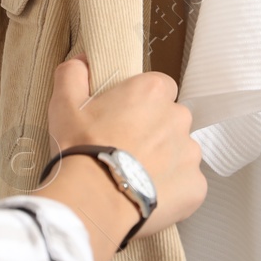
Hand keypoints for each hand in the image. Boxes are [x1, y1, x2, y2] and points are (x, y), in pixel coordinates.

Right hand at [36, 57, 205, 260]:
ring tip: (135, 176)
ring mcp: (190, 153)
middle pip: (171, 120)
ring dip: (163, 161)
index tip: (125, 119)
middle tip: (126, 150)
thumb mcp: (64, 104)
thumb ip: (73, 74)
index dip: (142, 103)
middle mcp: (179, 118)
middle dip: (154, 132)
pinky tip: (146, 194)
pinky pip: (187, 184)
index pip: (160, 88)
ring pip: (180, 152)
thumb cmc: (81, 149)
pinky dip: (171, 189)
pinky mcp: (195, 186)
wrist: (93, 199)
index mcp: (153, 92)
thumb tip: (83, 61)